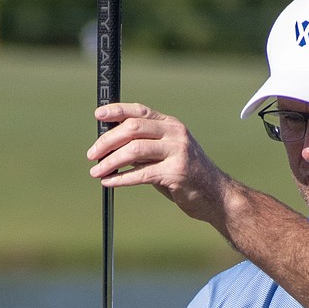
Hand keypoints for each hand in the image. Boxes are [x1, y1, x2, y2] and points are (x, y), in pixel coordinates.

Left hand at [87, 102, 231, 225]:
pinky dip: (121, 178)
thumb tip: (109, 145)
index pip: (140, 110)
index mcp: (171, 125)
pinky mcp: (177, 172)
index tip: (98, 115)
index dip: (117, 110)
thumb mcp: (165, 155)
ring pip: (134, 150)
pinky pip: (141, 173)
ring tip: (96, 171)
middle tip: (92, 154)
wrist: (216, 196)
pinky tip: (109, 182)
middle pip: (133, 128)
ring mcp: (178, 152)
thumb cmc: (186, 176)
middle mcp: (175, 134)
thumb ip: (144, 147)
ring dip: (110, 161)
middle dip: (107, 141)